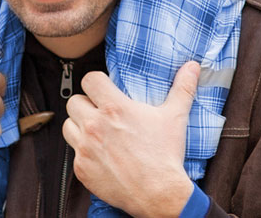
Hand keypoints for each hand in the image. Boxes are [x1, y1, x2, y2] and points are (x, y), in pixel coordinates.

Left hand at [62, 62, 200, 217]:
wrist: (158, 194)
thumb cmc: (165, 156)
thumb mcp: (175, 117)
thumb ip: (182, 88)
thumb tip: (191, 67)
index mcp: (114, 108)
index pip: (90, 80)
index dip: (97, 82)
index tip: (104, 90)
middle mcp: (95, 126)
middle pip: (75, 101)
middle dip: (86, 104)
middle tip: (100, 113)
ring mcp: (85, 148)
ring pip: (69, 125)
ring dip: (79, 126)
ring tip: (96, 132)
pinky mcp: (81, 168)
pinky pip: (73, 152)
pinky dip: (83, 152)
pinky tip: (100, 155)